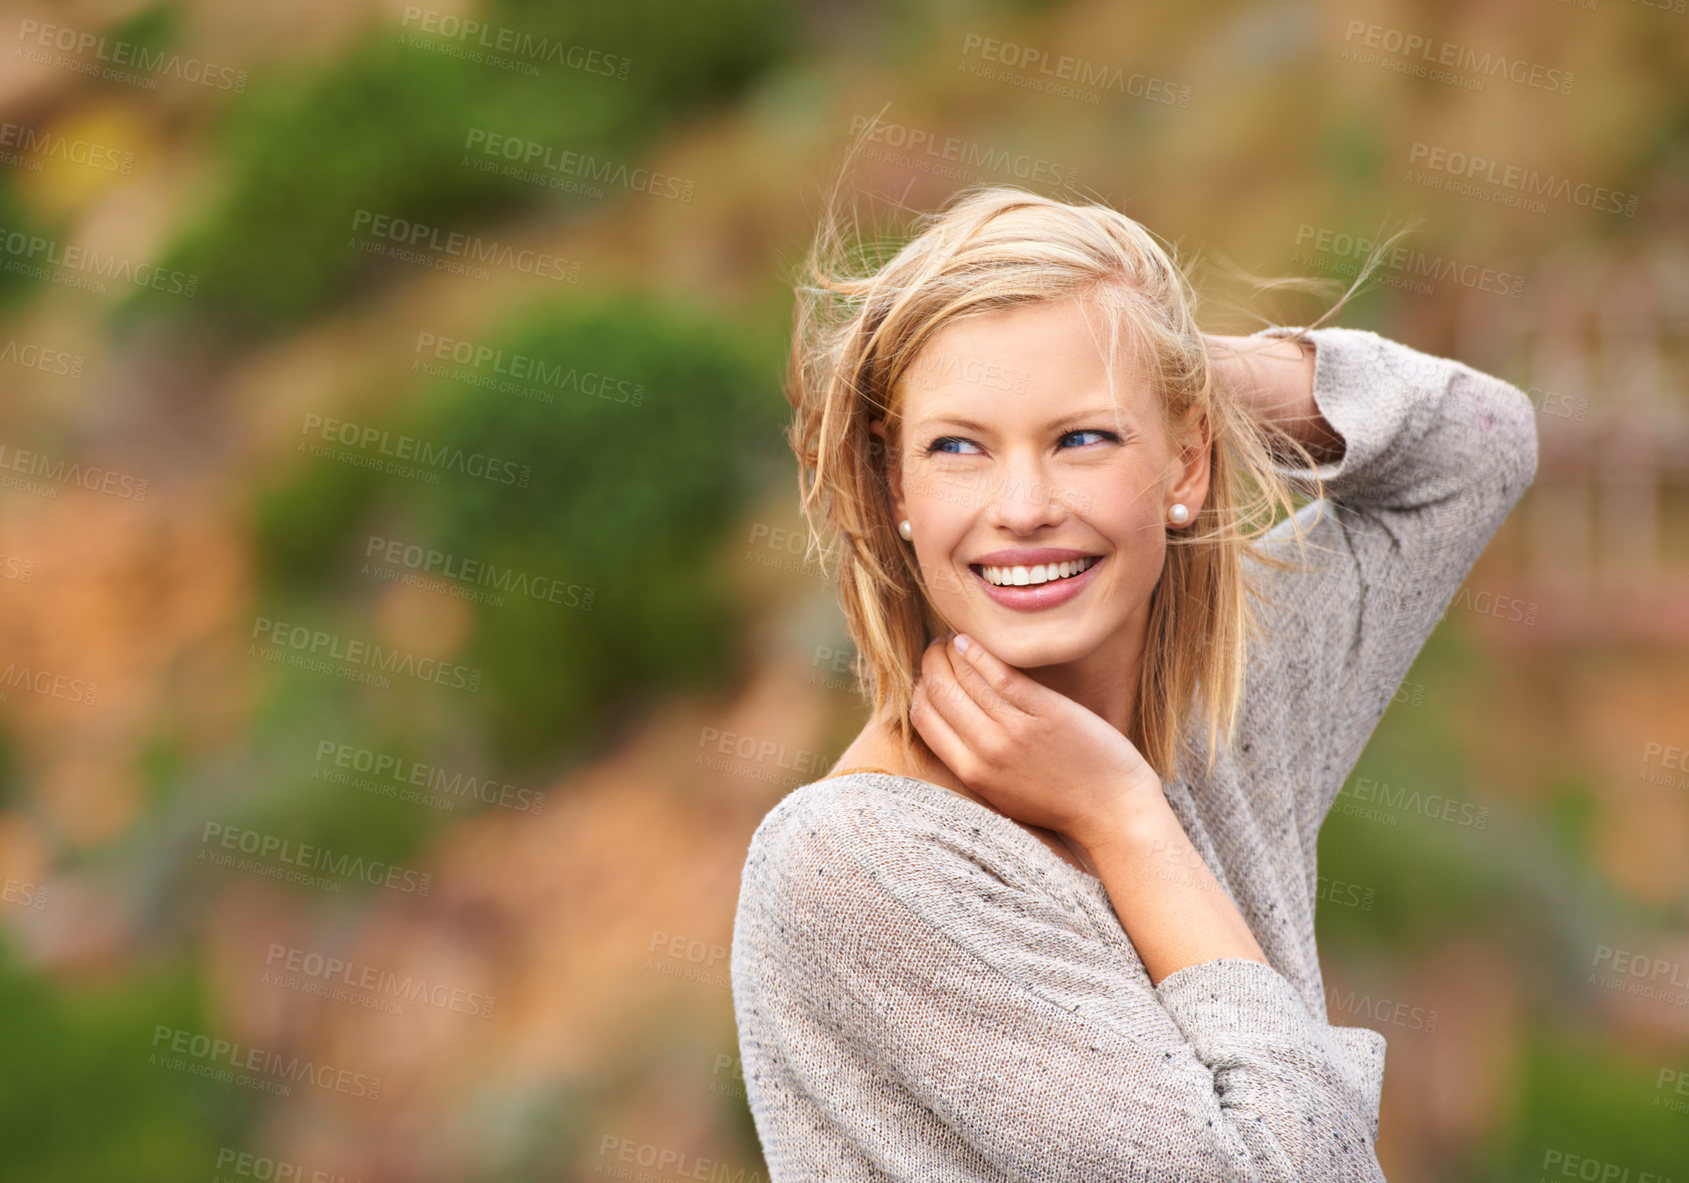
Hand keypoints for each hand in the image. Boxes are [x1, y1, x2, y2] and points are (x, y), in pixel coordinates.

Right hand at [909, 634, 1163, 849]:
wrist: (1112, 811)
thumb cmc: (1059, 800)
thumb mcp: (1001, 791)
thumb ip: (974, 761)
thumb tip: (950, 724)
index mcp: (971, 773)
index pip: (922, 717)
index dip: (919, 688)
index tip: (927, 673)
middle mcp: (987, 752)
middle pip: (939, 692)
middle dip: (930, 663)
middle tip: (935, 647)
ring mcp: (1015, 731)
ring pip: (966, 678)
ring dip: (951, 651)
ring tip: (953, 639)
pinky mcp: (1045, 712)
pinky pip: (1001, 674)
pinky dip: (979, 653)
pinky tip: (971, 641)